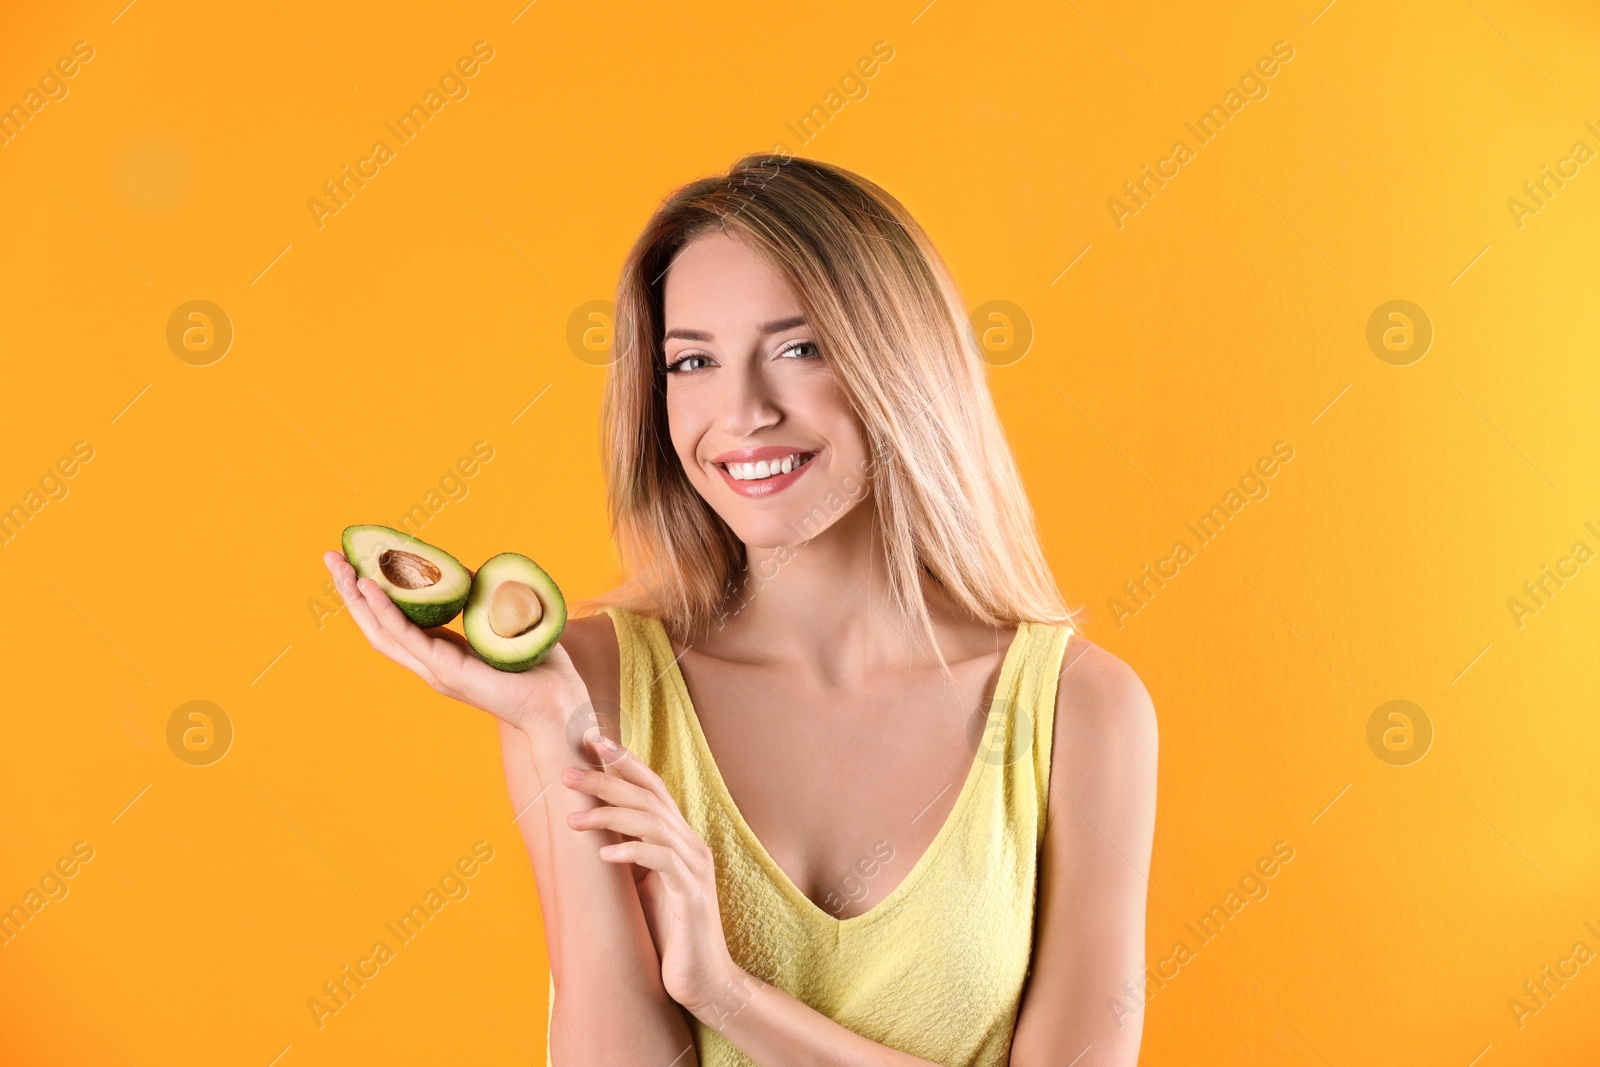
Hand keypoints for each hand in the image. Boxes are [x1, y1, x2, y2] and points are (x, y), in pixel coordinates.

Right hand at [322, 550, 584, 735]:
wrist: (559, 709)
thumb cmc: (541, 670)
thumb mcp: (506, 625)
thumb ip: (487, 602)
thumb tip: (469, 573)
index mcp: (442, 654)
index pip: (395, 622)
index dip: (373, 595)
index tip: (357, 562)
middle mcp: (431, 664)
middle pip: (377, 625)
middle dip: (350, 591)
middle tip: (331, 556)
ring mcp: (435, 670)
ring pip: (382, 630)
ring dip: (357, 597)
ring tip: (339, 565)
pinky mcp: (447, 672)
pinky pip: (407, 637)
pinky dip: (386, 610)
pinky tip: (370, 587)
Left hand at [561, 736, 751, 1021]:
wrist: (704, 978)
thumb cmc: (670, 932)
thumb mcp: (645, 885)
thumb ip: (632, 854)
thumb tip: (597, 832)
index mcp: (679, 837)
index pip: (653, 786)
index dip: (625, 762)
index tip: (593, 741)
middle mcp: (690, 844)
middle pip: (647, 797)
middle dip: (606, 781)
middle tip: (567, 773)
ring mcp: (694, 866)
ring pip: (651, 822)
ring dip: (608, 816)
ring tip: (571, 818)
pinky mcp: (691, 893)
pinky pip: (660, 861)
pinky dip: (631, 852)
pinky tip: (604, 854)